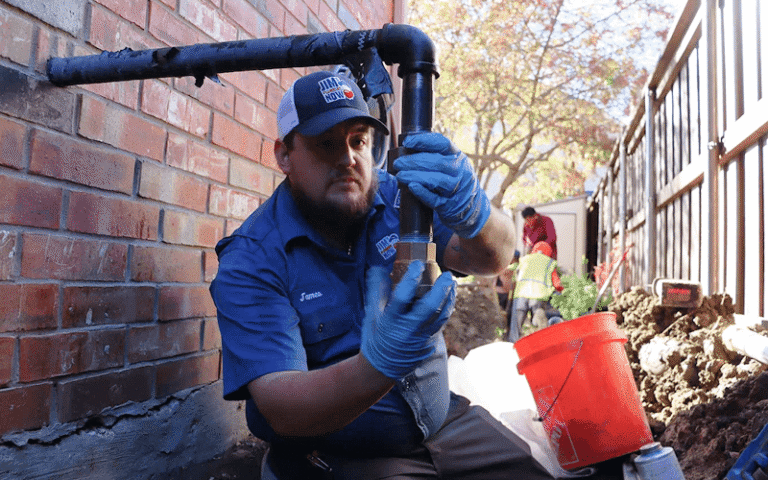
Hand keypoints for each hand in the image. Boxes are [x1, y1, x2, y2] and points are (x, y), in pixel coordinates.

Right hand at [361, 261, 455, 379]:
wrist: (382, 367)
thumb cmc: (375, 337)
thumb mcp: (371, 314)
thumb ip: (377, 291)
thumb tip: (380, 269)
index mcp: (390, 320)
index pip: (402, 297)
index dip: (410, 280)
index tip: (417, 265)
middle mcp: (408, 329)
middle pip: (429, 307)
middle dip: (440, 290)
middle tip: (447, 275)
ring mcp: (420, 337)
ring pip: (440, 316)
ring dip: (449, 298)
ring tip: (452, 283)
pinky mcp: (429, 342)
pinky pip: (441, 324)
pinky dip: (447, 309)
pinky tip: (449, 298)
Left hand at [394, 132, 490, 237]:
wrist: (473, 208)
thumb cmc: (456, 182)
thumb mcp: (452, 165)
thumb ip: (436, 156)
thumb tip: (407, 150)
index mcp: (458, 157)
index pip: (442, 143)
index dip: (424, 141)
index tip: (407, 142)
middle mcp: (460, 171)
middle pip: (436, 162)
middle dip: (413, 161)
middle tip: (398, 163)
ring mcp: (457, 189)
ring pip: (435, 179)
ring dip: (415, 176)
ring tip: (399, 175)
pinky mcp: (450, 206)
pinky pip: (435, 199)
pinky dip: (422, 192)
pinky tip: (411, 187)